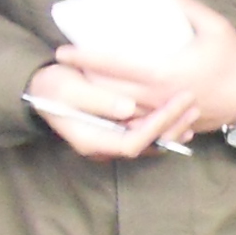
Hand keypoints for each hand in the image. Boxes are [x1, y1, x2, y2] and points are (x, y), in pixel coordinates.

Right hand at [22, 60, 195, 161]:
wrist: (42, 89)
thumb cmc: (52, 87)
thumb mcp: (69, 89)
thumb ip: (97, 100)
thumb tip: (127, 109)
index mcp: (92, 141)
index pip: (132, 143)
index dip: (155, 127)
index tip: (174, 105)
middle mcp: (105, 147)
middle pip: (146, 146)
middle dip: (171, 127)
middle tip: (192, 103)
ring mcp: (112, 141)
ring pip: (149, 142)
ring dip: (172, 128)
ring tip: (193, 109)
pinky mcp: (117, 131)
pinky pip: (146, 134)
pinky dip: (164, 126)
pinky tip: (181, 115)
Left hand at [52, 0, 235, 142]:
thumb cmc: (234, 60)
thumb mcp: (214, 24)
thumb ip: (185, 5)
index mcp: (163, 70)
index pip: (112, 65)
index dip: (84, 58)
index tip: (64, 51)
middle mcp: (156, 96)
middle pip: (107, 90)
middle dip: (83, 77)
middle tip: (68, 65)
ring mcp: (161, 113)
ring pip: (117, 108)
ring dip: (97, 95)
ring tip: (83, 81)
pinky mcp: (169, 124)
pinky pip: (135, 121)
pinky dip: (117, 112)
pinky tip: (108, 103)